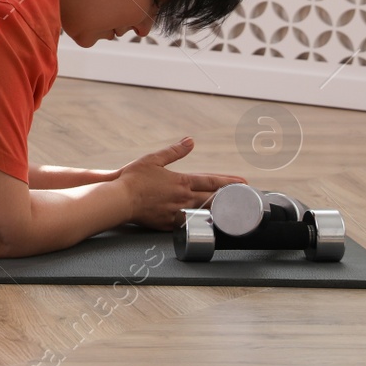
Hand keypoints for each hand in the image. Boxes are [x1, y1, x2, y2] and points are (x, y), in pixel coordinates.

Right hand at [115, 137, 248, 230]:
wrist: (120, 200)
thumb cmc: (133, 179)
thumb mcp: (153, 159)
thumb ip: (174, 151)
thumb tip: (190, 141)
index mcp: (181, 181)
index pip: (211, 180)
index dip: (229, 181)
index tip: (243, 182)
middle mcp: (184, 198)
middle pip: (213, 198)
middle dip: (231, 197)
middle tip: (245, 198)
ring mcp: (178, 212)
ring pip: (205, 212)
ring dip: (220, 210)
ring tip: (233, 210)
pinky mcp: (169, 224)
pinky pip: (190, 223)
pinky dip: (202, 222)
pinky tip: (208, 223)